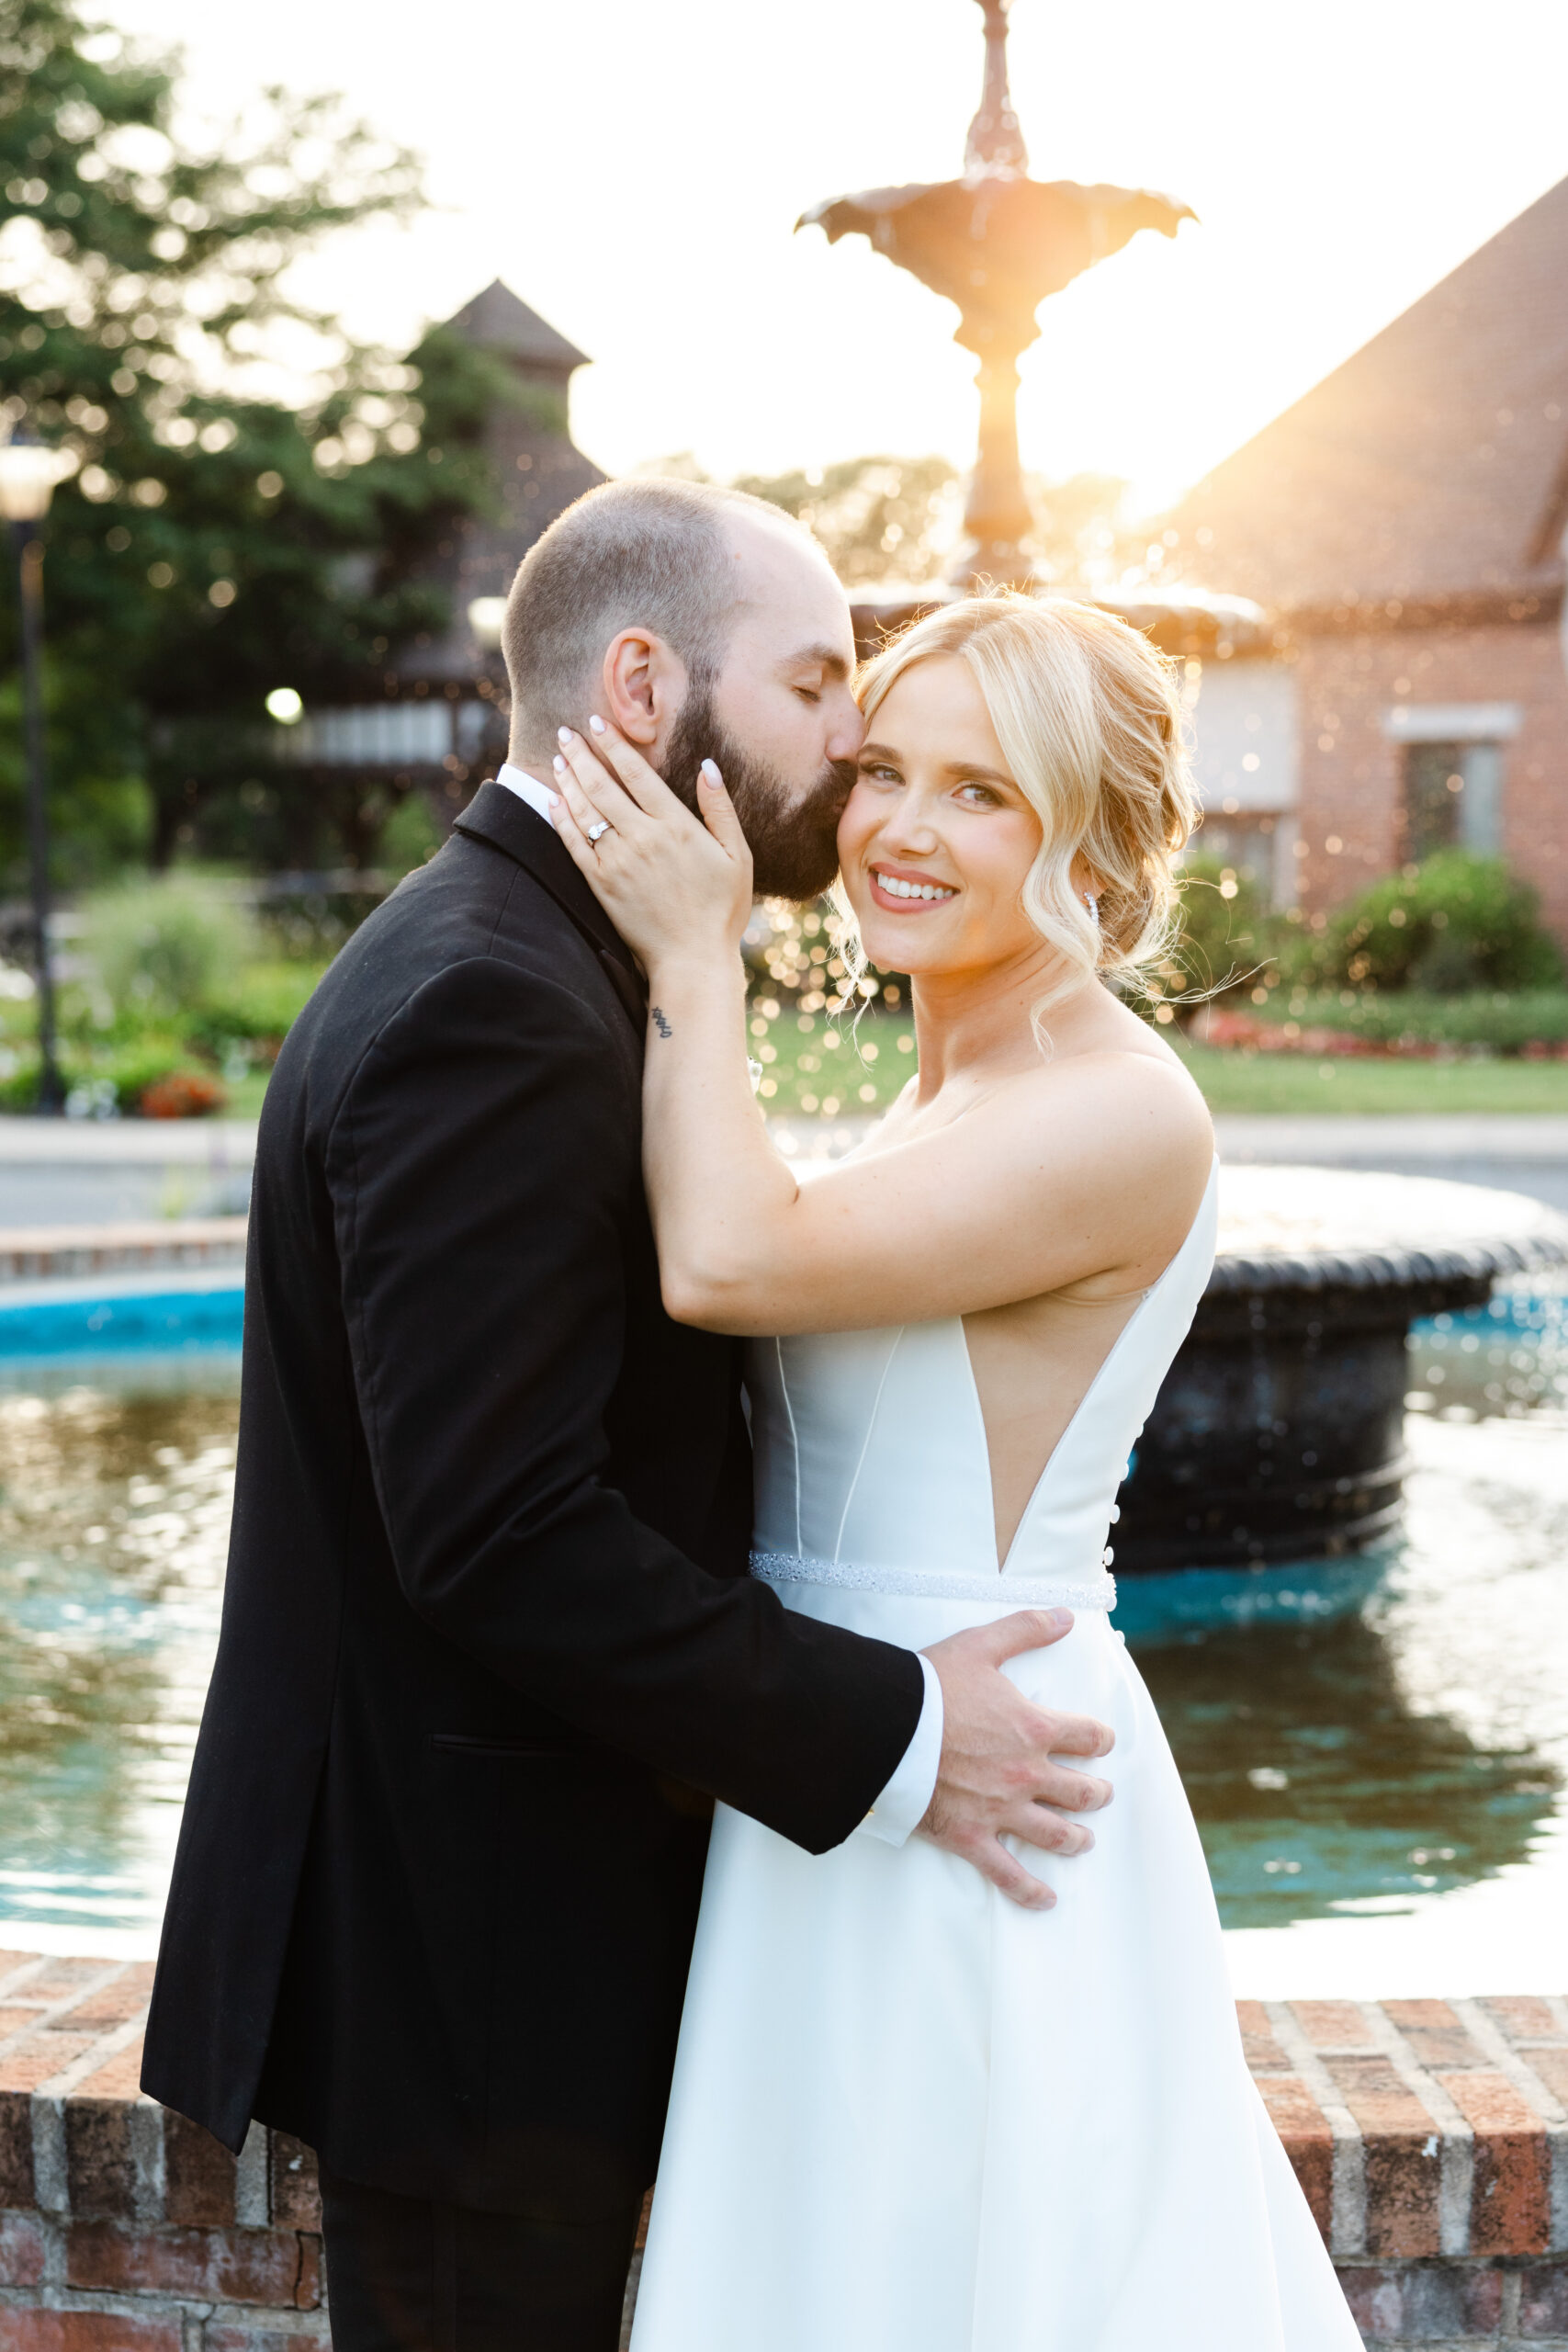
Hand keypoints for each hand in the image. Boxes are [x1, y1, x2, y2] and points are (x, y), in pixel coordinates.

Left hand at [550, 721, 753, 975]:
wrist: (692, 958)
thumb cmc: (722, 909)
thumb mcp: (737, 856)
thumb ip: (721, 810)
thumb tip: (708, 768)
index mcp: (675, 825)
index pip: (636, 772)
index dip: (613, 745)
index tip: (597, 724)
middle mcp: (641, 837)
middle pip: (602, 784)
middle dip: (582, 754)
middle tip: (566, 732)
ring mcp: (617, 861)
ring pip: (584, 810)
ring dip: (568, 780)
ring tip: (559, 758)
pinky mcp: (600, 884)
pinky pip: (573, 844)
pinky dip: (561, 819)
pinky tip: (553, 801)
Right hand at [919, 1610, 1113, 1910]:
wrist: (884, 1729)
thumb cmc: (929, 1686)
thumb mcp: (980, 1645)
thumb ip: (1025, 1629)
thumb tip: (1065, 1616)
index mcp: (1034, 1728)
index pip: (1087, 1737)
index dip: (1099, 1739)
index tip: (1100, 1742)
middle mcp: (1027, 1774)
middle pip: (1080, 1791)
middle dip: (1095, 1792)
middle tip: (1098, 1793)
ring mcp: (1002, 1810)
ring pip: (1056, 1834)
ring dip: (1076, 1838)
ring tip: (1084, 1840)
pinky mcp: (971, 1837)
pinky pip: (1008, 1874)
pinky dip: (1030, 1891)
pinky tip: (1046, 1899)